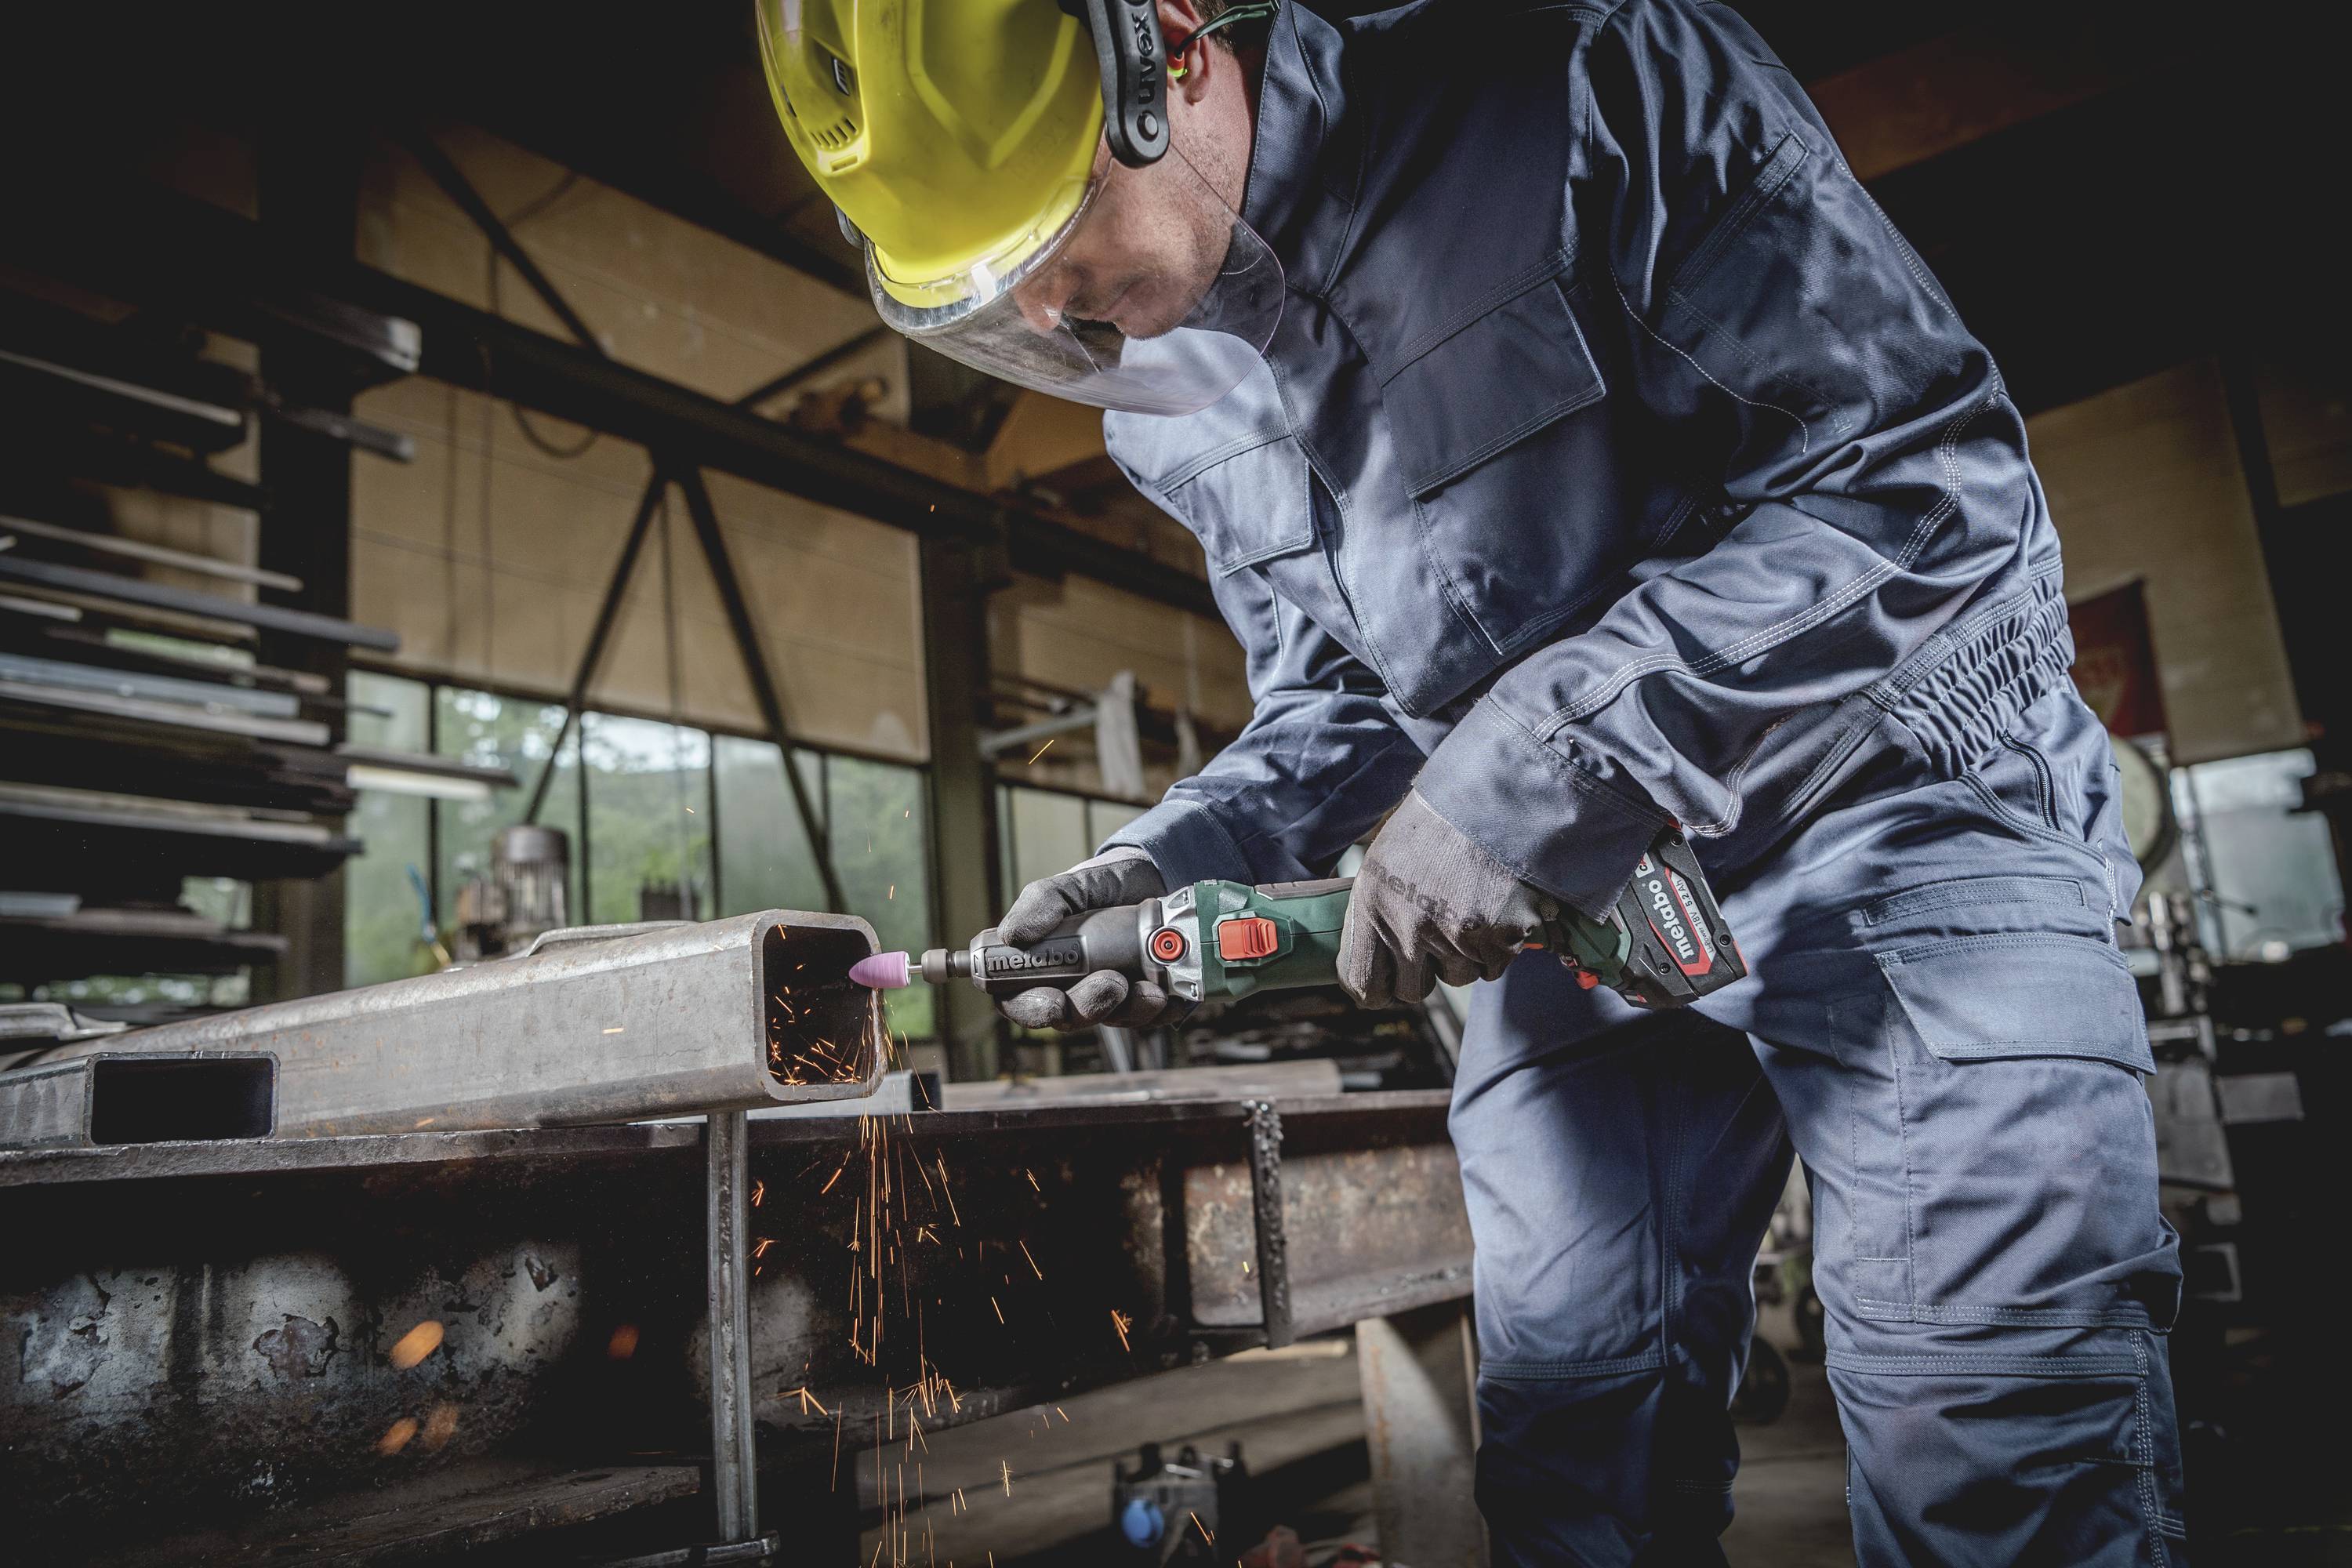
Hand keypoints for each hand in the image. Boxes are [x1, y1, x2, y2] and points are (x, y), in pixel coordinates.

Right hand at [995, 846, 1182, 1029]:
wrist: (1152, 876)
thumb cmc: (1100, 885)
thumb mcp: (1068, 886)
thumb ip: (1040, 903)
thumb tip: (1013, 935)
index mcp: (1042, 967)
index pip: (1023, 1002)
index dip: (1034, 1010)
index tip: (1053, 1001)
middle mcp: (1073, 988)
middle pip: (1070, 1019)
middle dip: (1089, 1008)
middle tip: (1112, 983)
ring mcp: (1111, 997)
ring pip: (1114, 1021)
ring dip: (1130, 1010)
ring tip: (1148, 987)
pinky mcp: (1146, 999)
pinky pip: (1151, 1017)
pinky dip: (1160, 1009)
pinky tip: (1166, 989)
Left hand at [1339, 790, 1557, 1007]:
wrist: (1494, 797)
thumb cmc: (1434, 828)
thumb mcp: (1382, 864)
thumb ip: (1372, 917)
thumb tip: (1369, 966)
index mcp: (1372, 906)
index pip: (1365, 986)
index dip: (1377, 989)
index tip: (1387, 980)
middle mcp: (1410, 927)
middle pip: (1413, 992)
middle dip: (1424, 971)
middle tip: (1435, 936)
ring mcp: (1457, 935)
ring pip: (1458, 979)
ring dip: (1463, 956)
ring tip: (1467, 908)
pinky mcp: (1500, 938)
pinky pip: (1493, 968)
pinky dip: (1497, 947)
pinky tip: (1493, 908)